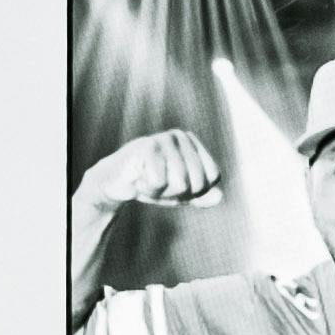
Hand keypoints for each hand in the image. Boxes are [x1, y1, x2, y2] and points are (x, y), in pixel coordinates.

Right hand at [85, 126, 219, 217]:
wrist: (116, 181)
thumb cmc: (151, 183)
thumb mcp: (181, 194)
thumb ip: (202, 197)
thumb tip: (219, 198)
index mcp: (195, 146)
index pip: (211, 177)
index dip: (195, 191)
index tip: (176, 185)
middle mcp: (183, 136)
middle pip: (197, 182)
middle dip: (177, 193)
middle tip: (158, 183)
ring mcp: (165, 138)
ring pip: (180, 183)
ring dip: (161, 191)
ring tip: (147, 179)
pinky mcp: (148, 145)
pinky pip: (160, 181)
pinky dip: (148, 187)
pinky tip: (138, 177)